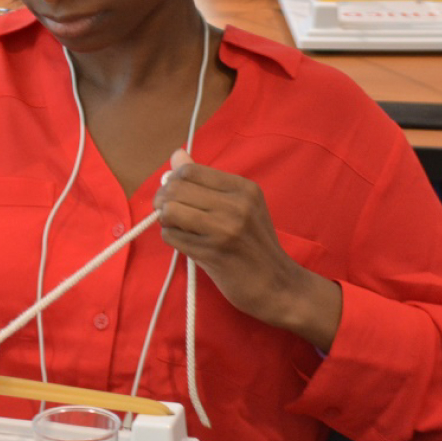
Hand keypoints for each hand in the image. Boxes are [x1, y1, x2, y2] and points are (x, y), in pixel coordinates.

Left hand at [153, 150, 340, 350]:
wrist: (279, 286)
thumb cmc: (255, 245)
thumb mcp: (240, 206)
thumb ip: (205, 182)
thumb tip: (176, 154)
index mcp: (243, 188)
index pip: (190, 171)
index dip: (173, 181)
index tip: (174, 195)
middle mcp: (236, 204)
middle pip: (175, 189)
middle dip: (163, 201)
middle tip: (169, 215)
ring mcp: (224, 229)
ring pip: (170, 211)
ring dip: (166, 221)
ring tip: (179, 229)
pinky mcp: (213, 253)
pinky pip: (172, 237)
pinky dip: (173, 239)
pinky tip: (188, 245)